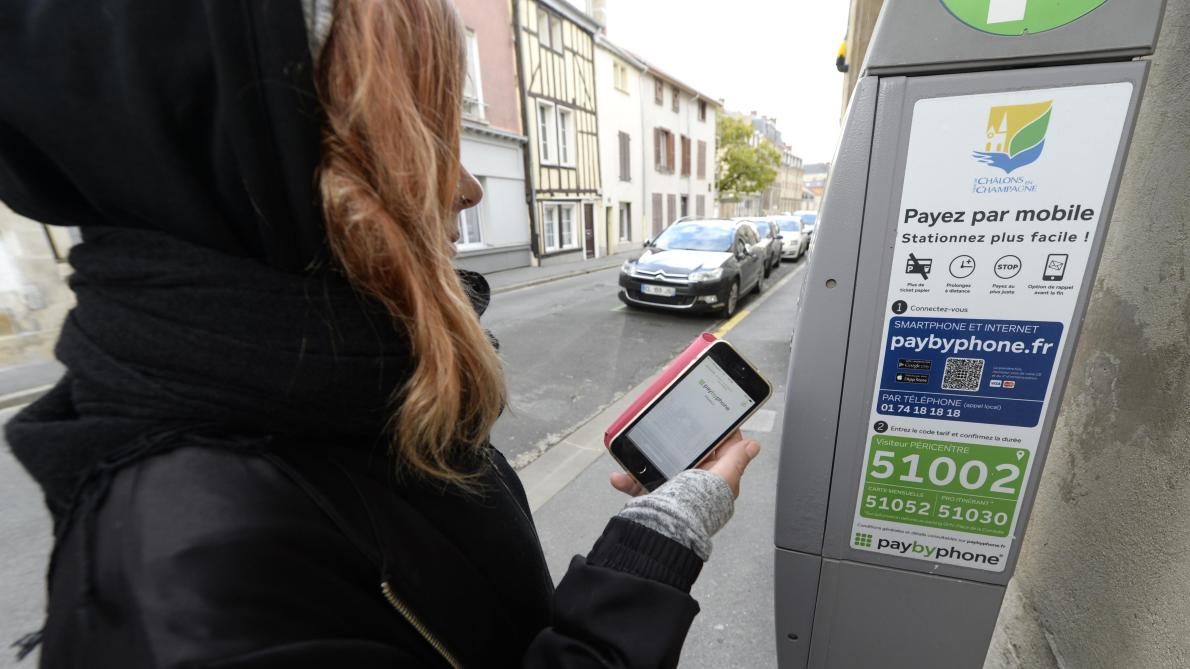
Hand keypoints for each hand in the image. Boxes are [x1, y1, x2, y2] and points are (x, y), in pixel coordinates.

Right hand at [609, 429, 760, 497]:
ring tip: (639, 450)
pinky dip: (628, 480)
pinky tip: (619, 475)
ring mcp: (674, 490)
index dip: (715, 431)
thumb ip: (736, 459)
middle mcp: (695, 484)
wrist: (671, 529)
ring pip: (660, 467)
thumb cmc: (699, 507)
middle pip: (687, 454)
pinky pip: (639, 485)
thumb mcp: (723, 476)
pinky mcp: (654, 498)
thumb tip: (753, 446)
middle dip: (674, 442)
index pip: (720, 448)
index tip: (707, 415)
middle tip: (667, 427)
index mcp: (715, 477)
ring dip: (647, 459)